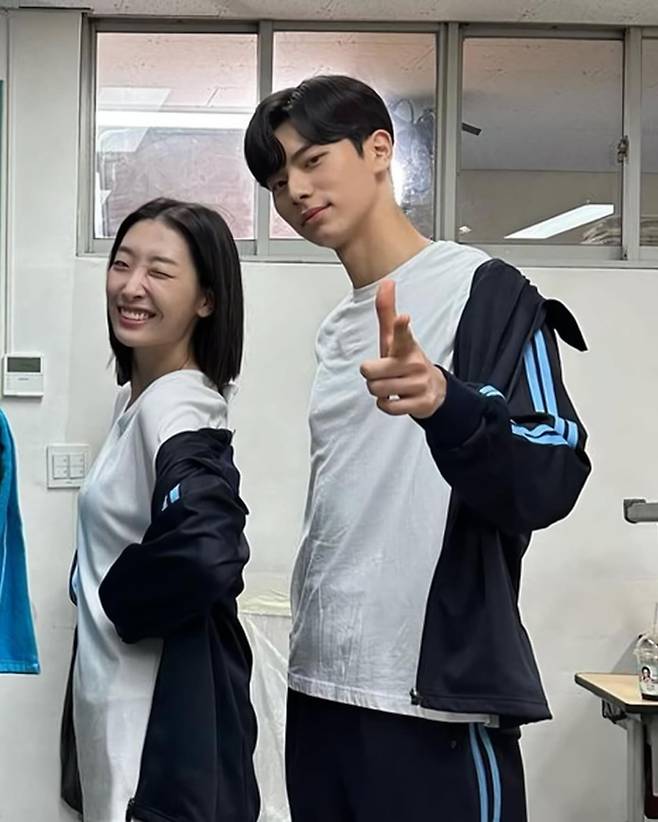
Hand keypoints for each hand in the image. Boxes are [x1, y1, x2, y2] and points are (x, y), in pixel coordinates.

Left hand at [360, 279, 446, 418]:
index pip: (402, 333)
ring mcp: (419, 384)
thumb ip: (386, 312)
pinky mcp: (421, 403)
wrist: (432, 388)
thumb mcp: (394, 338)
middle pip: (370, 372)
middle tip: (382, 373)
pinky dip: (385, 405)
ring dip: (378, 391)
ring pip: (377, 390)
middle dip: (370, 375)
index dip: (400, 326)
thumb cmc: (405, 360)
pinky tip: (395, 398)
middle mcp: (414, 363)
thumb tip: (386, 282)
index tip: (403, 318)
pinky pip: (388, 406)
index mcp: (406, 345)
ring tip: (390, 385)